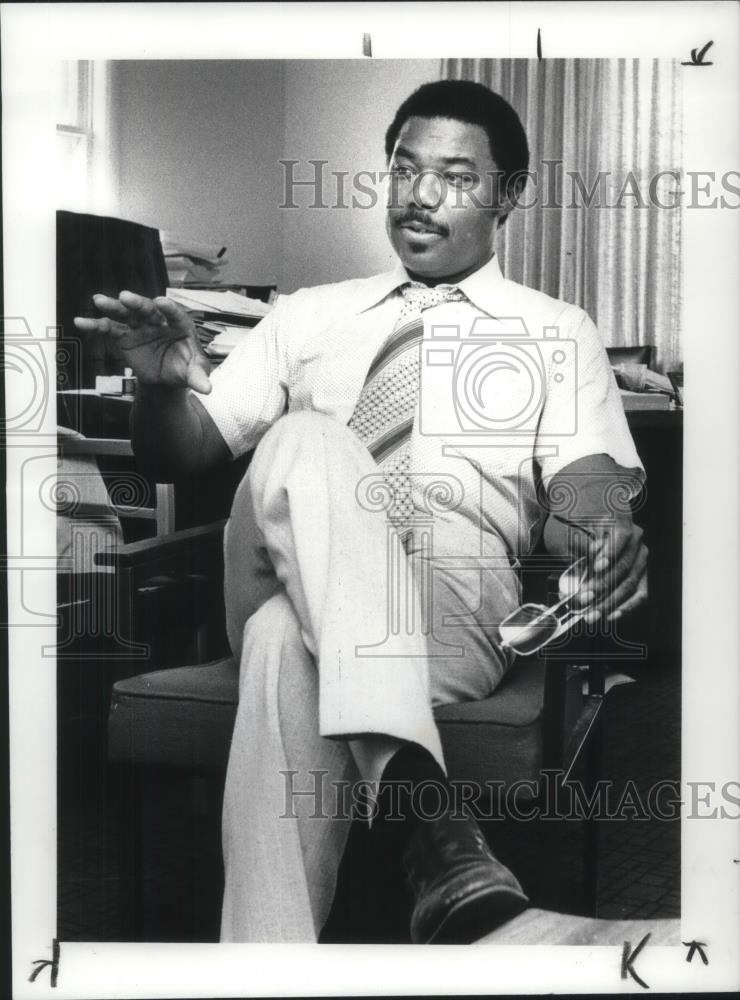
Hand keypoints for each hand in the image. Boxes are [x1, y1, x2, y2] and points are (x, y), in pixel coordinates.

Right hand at [73, 290, 211, 393]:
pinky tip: (81, 322)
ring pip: (126, 314)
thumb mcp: (193, 374)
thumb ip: (198, 377)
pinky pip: (109, 328)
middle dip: (137, 303)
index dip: (169, 309)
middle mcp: (158, 322)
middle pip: (147, 309)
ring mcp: (140, 326)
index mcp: (179, 326)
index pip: (175, 315)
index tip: (162, 302)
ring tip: (99, 301)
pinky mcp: (125, 335)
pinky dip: (95, 325)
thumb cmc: (184, 370)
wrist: (166, 378)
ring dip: (113, 307)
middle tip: (125, 296)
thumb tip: (207, 388)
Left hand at [564, 519, 647, 623]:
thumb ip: (575, 557)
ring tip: (591, 613)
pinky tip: (610, 615)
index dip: (610, 554)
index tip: (596, 568)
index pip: (620, 537)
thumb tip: (573, 585)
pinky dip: (625, 607)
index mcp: (621, 521)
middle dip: (602, 586)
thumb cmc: (573, 527)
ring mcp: (640, 559)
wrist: (578, 524)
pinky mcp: (641, 576)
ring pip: (630, 584)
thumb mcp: (569, 536)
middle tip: (583, 598)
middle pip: (623, 566)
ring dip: (609, 602)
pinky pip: (639, 594)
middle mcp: (636, 539)